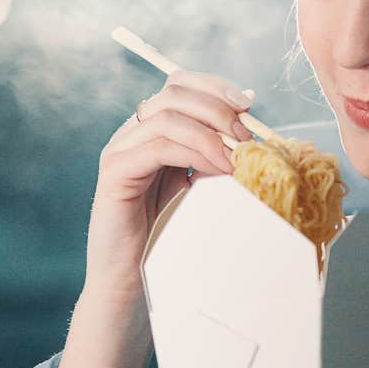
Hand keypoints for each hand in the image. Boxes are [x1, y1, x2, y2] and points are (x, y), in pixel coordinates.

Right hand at [85, 70, 254, 301]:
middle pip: (174, 91)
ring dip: (211, 133)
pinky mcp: (115, 171)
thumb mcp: (201, 189)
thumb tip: (253, 135)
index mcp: (151, 131)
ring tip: (237, 160)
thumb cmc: (168, 238)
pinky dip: (195, 151)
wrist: (132, 282)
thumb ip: (217, 158)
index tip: (249, 104)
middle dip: (218, 107)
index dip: (216, 87)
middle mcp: (132, 133)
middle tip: (247, 136)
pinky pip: (158, 145)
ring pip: (167, 115)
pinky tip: (218, 170)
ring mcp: (120, 149)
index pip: (180, 84)